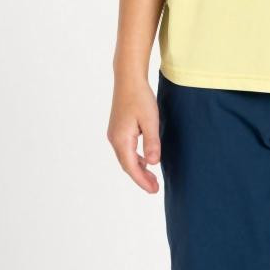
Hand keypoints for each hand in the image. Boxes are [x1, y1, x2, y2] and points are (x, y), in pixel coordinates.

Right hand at [106, 78, 160, 193]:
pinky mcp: (117, 128)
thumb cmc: (140, 97)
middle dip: (140, 177)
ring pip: (126, 157)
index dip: (142, 180)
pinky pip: (126, 149)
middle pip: (127, 165)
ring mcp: (114, 133)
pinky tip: (145, 159)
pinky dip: (135, 157)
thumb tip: (153, 164)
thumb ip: (152, 142)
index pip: (132, 167)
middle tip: (155, 187)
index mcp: (121, 140)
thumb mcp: (150, 120)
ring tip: (152, 176)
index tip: (154, 190)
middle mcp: (114, 139)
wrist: (128, 79)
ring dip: (138, 168)